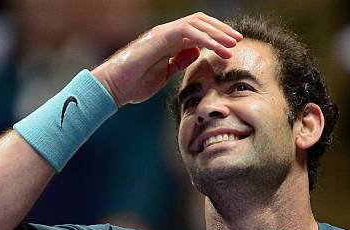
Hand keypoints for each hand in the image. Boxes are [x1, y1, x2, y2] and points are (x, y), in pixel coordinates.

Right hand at [92, 12, 242, 106]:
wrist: (112, 88)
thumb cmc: (132, 85)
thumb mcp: (162, 75)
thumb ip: (178, 63)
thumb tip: (196, 53)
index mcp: (167, 42)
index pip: (196, 31)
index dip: (215, 36)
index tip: (230, 47)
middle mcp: (165, 33)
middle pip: (200, 22)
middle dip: (221, 30)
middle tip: (238, 40)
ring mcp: (162, 33)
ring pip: (196, 24)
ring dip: (218, 33)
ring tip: (233, 44)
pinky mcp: (159, 37)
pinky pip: (188, 32)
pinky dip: (206, 39)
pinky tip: (219, 49)